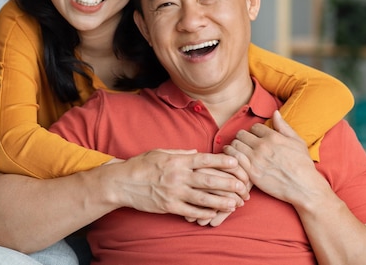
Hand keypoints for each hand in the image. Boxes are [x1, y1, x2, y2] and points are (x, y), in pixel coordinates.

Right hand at [109, 149, 247, 220]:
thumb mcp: (161, 152)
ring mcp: (174, 192)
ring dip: (221, 201)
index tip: (236, 163)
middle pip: (208, 180)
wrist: (122, 183)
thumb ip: (181, 153)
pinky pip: (190, 211)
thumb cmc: (141, 165)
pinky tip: (215, 214)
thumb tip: (197, 152)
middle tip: (243, 187)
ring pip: (203, 198)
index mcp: (178, 160)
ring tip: (235, 203)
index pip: (205, 160)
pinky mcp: (169, 206)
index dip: (222, 161)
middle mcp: (178, 176)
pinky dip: (204, 213)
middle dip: (228, 183)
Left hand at [223, 111, 327, 204]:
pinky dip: (232, 157)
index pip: (255, 127)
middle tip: (245, 144)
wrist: (304, 187)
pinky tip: (234, 160)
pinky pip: (234, 158)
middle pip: (242, 134)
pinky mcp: (251, 172)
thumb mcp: (298, 142)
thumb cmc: (303, 165)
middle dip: (243, 138)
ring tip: (238, 151)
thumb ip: (284, 126)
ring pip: (235, 145)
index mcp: (273, 137)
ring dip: (236, 146)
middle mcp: (262, 146)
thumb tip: (275, 112)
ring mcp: (255, 159)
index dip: (255, 132)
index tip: (256, 138)